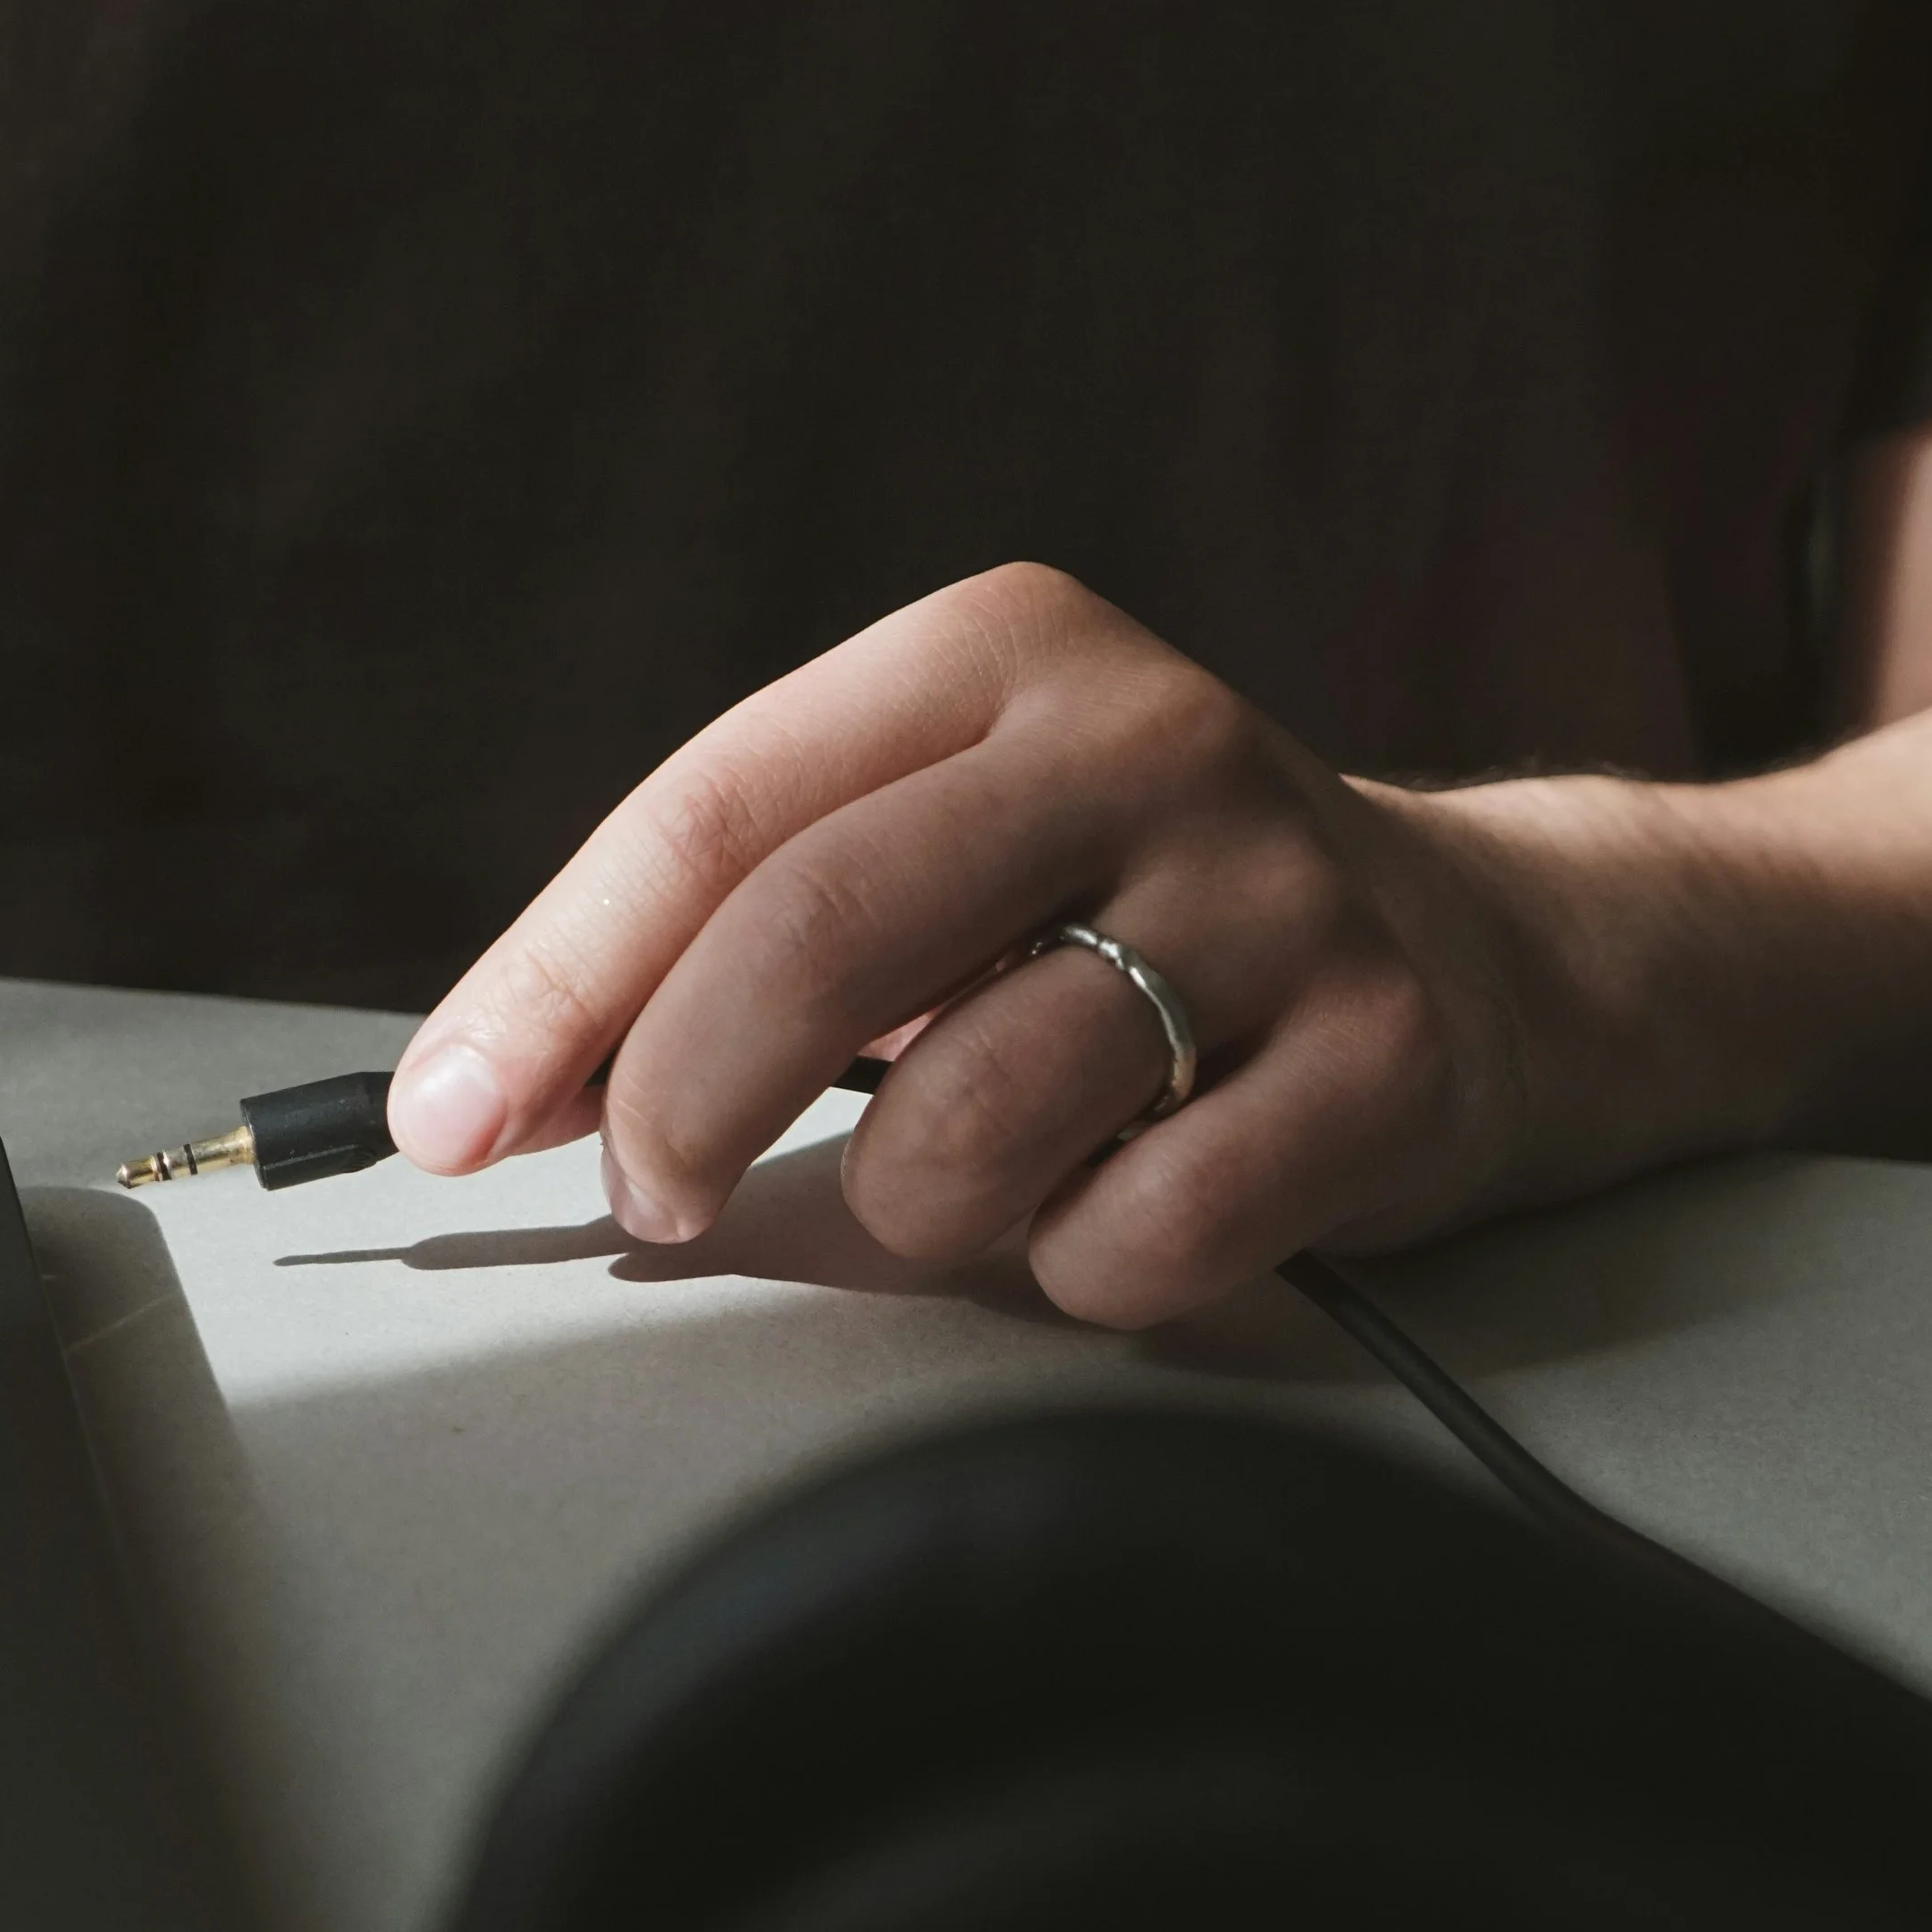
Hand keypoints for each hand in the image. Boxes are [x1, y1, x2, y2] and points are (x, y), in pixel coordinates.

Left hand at [387, 565, 1776, 1326]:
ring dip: (916, 1214)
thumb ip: (741, 934)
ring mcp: (1277, 894)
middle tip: (657, 1194)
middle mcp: (1142, 739)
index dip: (551, 986)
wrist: (1487, 955)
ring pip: (968, 1124)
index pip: (714, 815)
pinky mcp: (1384, 1054)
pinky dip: (1081, 1275)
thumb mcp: (950, 849)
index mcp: (997, 656)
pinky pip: (1135, 1239)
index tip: (444, 1118)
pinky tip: (1127, 1203)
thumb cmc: (1144, 921)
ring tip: (975, 1175)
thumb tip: (496, 1086)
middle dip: (684, 1107)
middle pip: (818, 939)